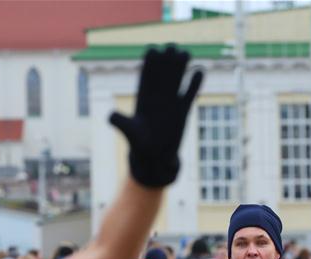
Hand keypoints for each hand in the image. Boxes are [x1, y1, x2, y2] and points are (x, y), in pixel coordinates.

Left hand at [108, 45, 202, 187]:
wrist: (154, 158)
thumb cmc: (139, 145)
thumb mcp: (129, 132)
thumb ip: (120, 122)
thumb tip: (109, 116)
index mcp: (143, 97)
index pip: (147, 73)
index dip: (150, 61)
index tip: (154, 51)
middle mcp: (157, 96)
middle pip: (163, 71)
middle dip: (167, 59)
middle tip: (172, 48)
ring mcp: (171, 102)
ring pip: (177, 78)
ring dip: (181, 66)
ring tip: (186, 54)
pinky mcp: (183, 110)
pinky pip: (190, 93)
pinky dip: (195, 83)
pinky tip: (200, 71)